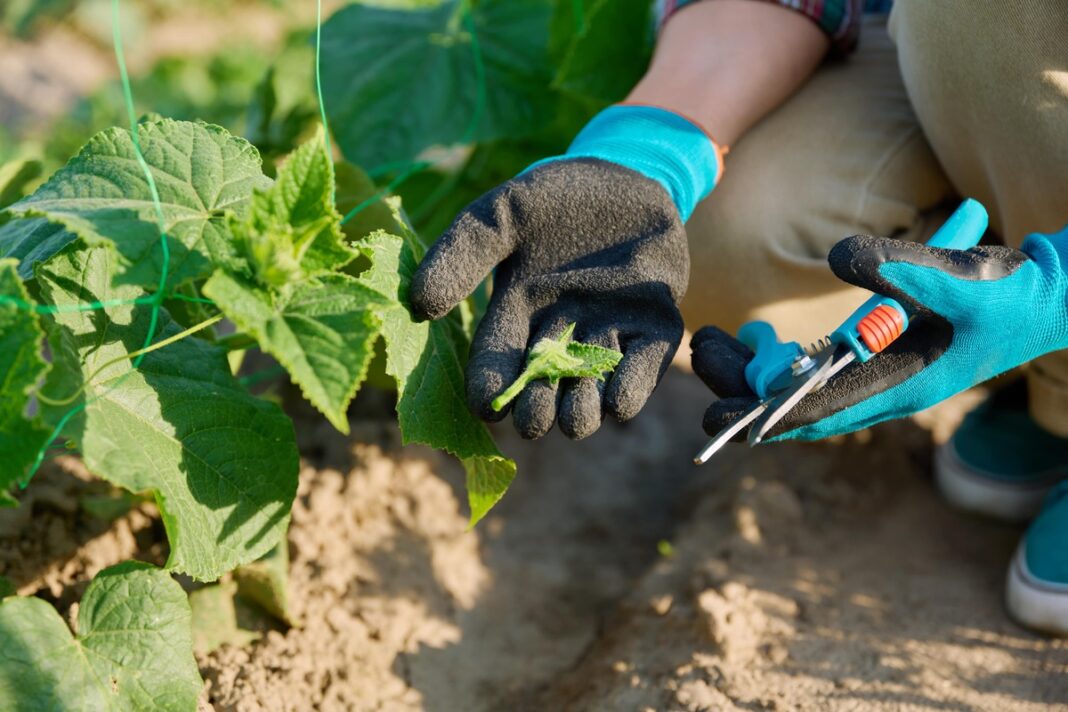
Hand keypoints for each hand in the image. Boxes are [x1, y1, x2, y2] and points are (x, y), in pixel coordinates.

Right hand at [409, 106, 720, 438]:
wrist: (623, 173)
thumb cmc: (555, 197)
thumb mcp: (501, 214)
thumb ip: (461, 253)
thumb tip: (419, 306)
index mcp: (516, 315)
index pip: (494, 366)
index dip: (488, 392)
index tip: (487, 407)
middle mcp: (559, 336)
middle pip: (542, 394)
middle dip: (536, 411)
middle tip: (533, 415)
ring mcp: (606, 334)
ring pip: (590, 394)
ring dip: (580, 413)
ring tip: (573, 416)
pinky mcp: (652, 328)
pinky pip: (643, 372)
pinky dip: (630, 392)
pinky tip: (617, 400)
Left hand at [693, 223, 1067, 441]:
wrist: (1050, 296)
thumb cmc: (1015, 293)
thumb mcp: (964, 278)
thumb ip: (905, 267)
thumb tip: (836, 255)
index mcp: (903, 386)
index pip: (820, 411)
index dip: (765, 417)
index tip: (716, 421)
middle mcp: (886, 389)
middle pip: (800, 403)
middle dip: (745, 387)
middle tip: (702, 354)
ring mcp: (883, 373)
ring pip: (804, 385)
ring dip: (756, 371)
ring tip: (714, 342)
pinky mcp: (882, 353)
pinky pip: (821, 367)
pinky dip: (784, 357)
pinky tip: (755, 335)